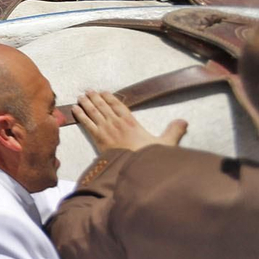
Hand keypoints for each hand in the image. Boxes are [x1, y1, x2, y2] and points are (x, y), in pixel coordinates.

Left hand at [72, 90, 186, 153]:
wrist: (135, 168)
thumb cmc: (150, 157)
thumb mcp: (166, 143)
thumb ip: (174, 131)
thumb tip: (184, 121)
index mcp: (131, 122)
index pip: (118, 105)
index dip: (109, 97)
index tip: (103, 92)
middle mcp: (117, 122)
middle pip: (103, 106)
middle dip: (95, 97)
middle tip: (88, 91)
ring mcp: (106, 129)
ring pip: (93, 111)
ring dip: (86, 103)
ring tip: (80, 96)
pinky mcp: (98, 138)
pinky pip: (86, 123)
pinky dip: (80, 114)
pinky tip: (75, 108)